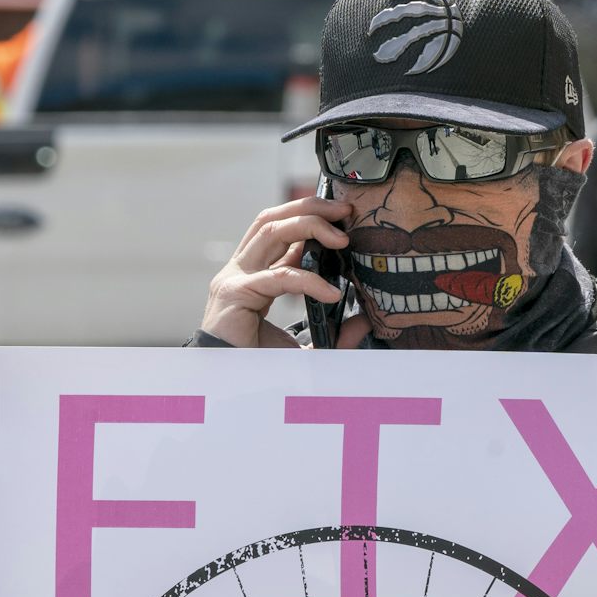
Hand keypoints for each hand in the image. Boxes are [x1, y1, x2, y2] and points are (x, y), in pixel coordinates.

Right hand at [201, 197, 352, 348]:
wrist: (232, 387)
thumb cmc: (260, 363)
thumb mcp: (304, 342)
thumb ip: (333, 333)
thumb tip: (364, 323)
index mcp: (253, 273)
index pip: (278, 230)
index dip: (309, 217)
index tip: (343, 219)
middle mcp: (241, 269)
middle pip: (272, 219)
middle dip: (310, 208)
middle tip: (344, 211)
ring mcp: (234, 278)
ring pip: (271, 231)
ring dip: (308, 225)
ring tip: (342, 238)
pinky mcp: (235, 293)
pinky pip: (278, 276)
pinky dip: (309, 280)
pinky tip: (331, 292)